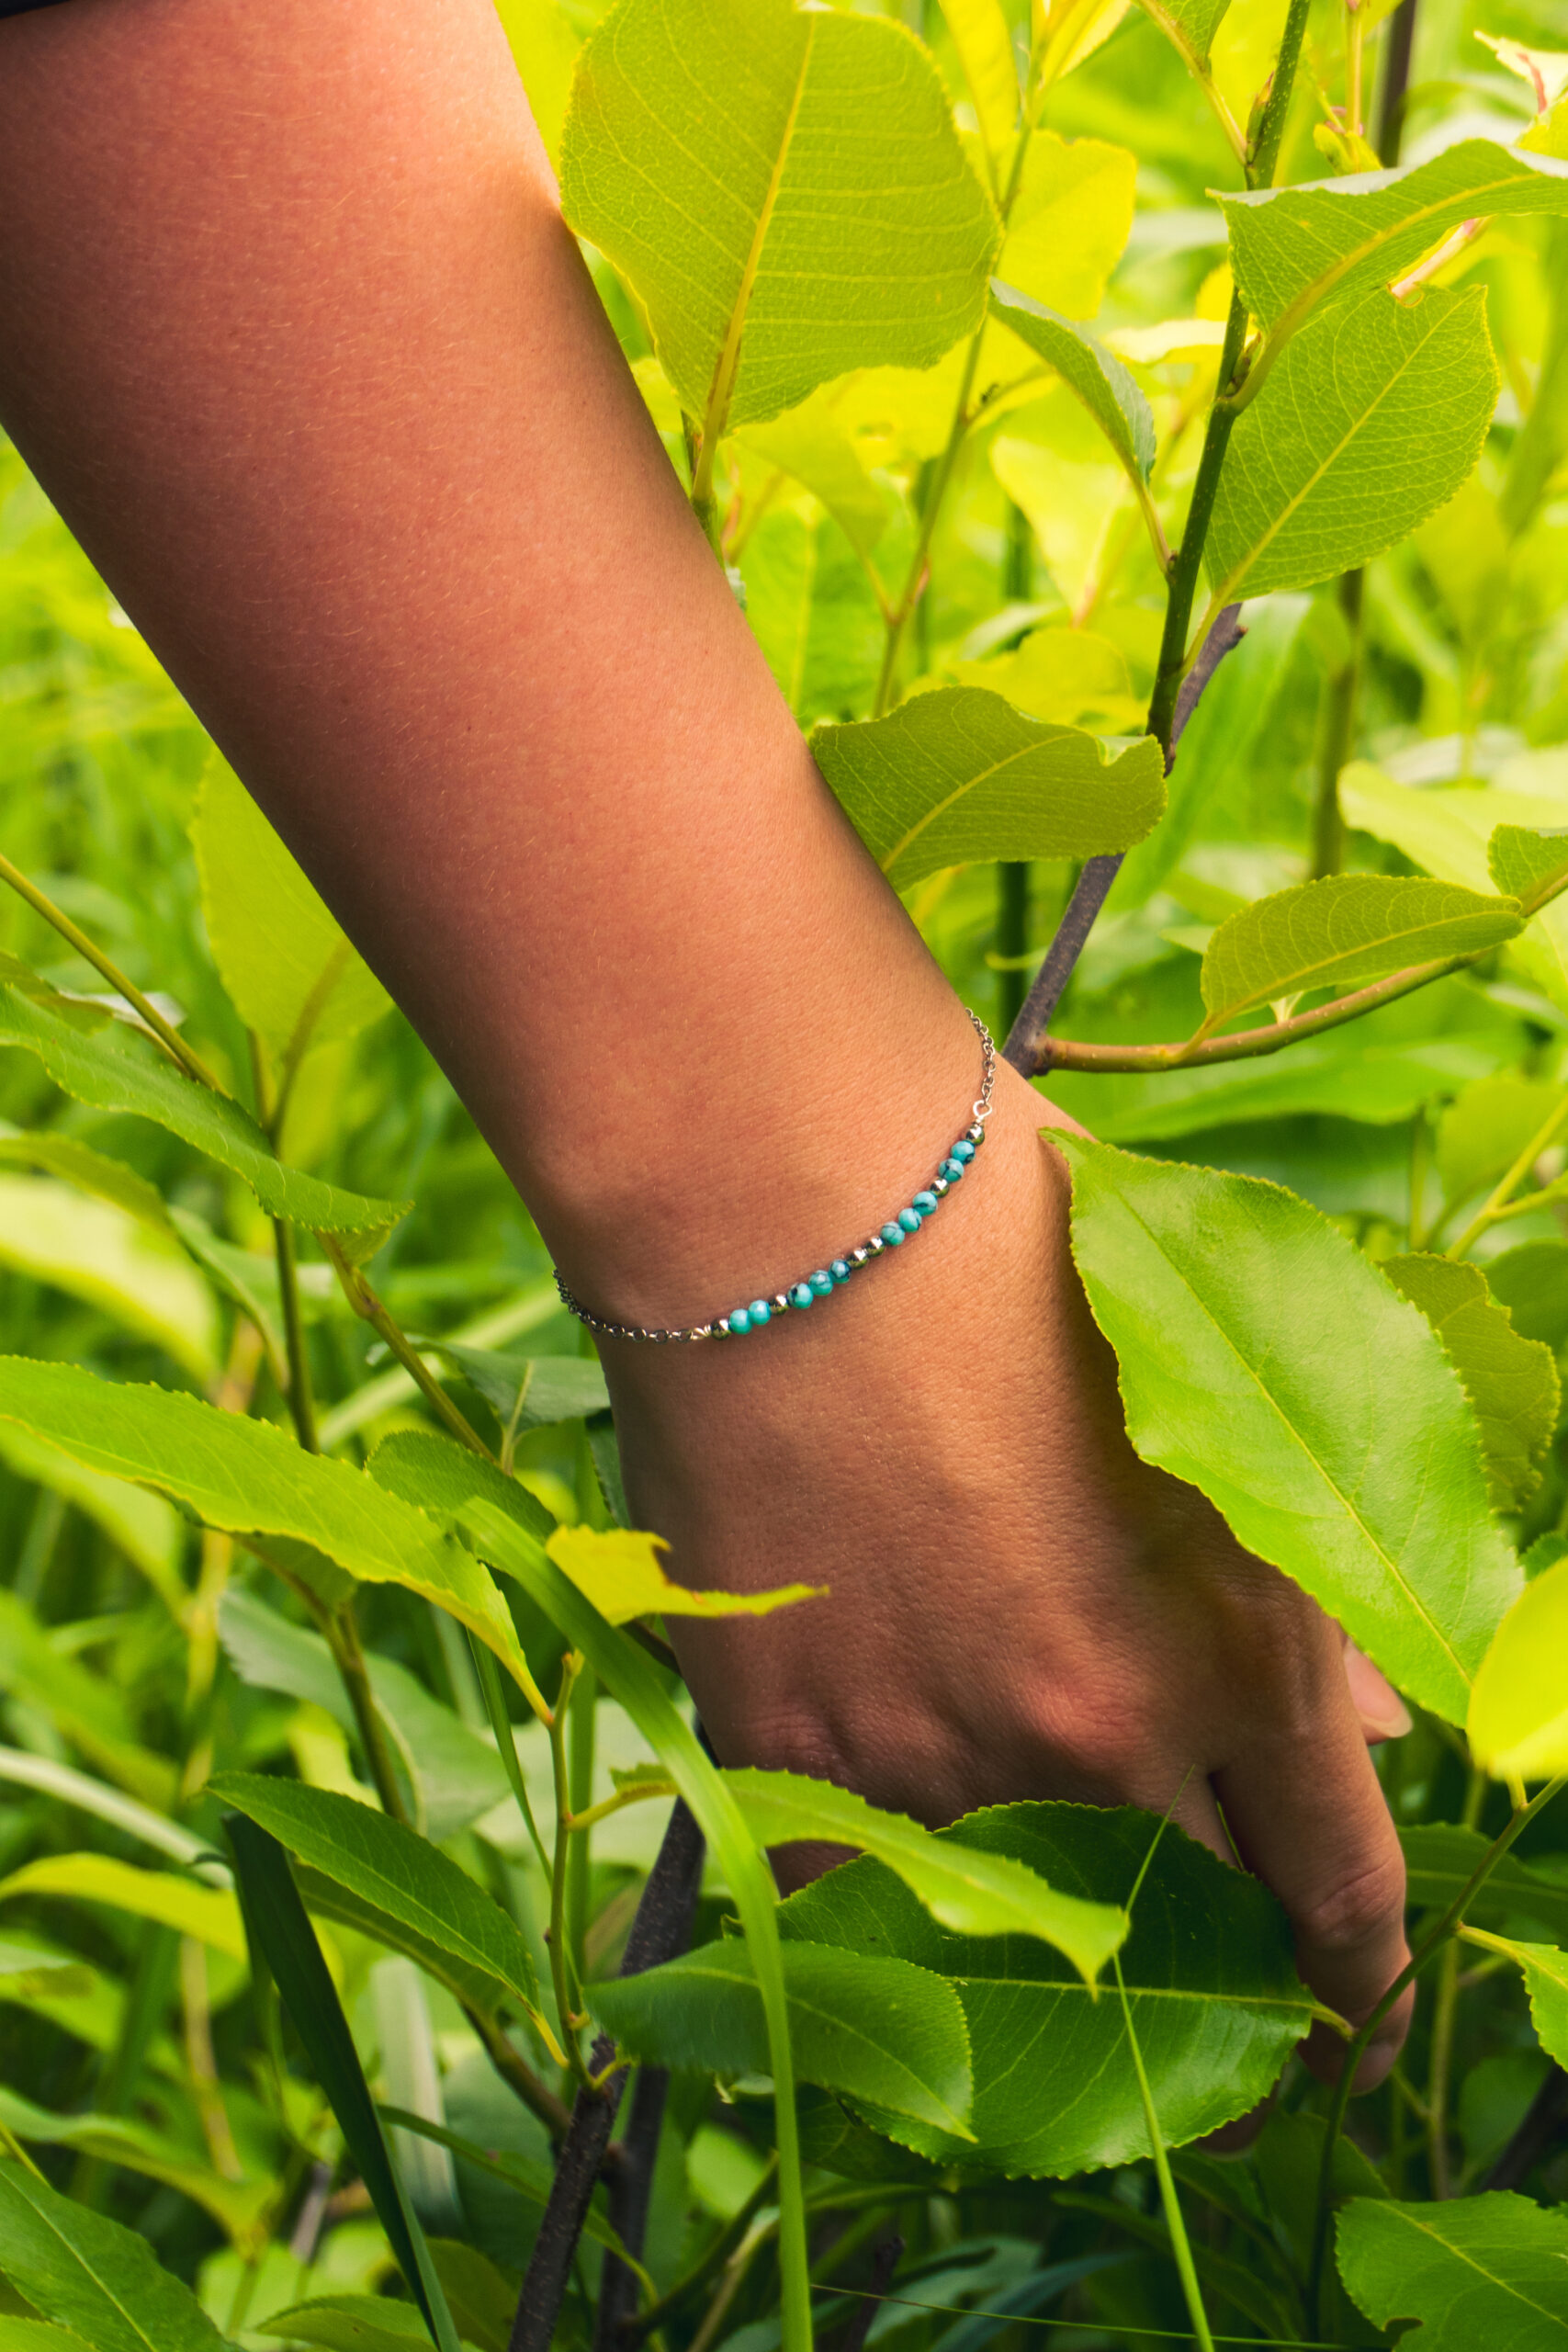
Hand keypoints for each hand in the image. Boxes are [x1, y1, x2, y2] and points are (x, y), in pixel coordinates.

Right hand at [604, 1054, 1413, 2090]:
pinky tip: (870, 1758)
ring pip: (1014, 1900)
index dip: (1358, 1983)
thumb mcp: (1210, 1391)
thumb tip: (1361, 1732)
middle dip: (1209, 1940)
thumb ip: (1303, 1591)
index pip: (1340, 1899)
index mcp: (1235, 1654)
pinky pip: (850, 1868)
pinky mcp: (780, 1744)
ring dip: (1029, 1857)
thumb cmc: (1017, 1241)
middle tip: (1175, 1896)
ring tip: (985, 1728)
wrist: (781, 1192)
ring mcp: (926, 1760)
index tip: (1349, 2016)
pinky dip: (874, 1840)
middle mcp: (1092, 1743)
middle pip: (1188, 1928)